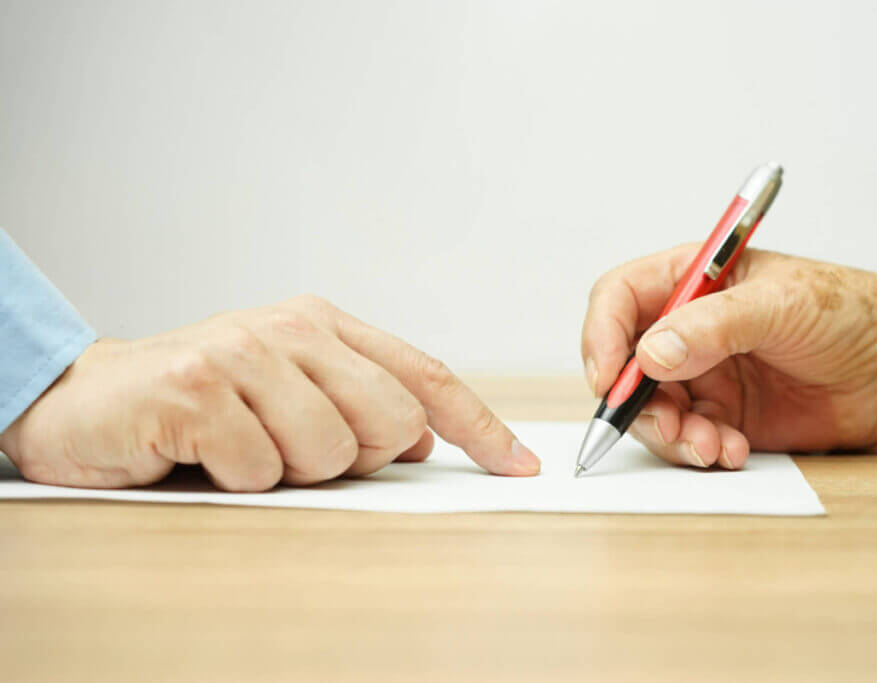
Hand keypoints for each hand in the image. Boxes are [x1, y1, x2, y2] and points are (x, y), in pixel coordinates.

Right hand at [0, 295, 539, 489]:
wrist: (92, 400)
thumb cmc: (205, 402)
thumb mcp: (292, 392)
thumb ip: (359, 404)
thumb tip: (424, 442)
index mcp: (327, 326)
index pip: (427, 378)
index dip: (480, 426)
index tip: (518, 464)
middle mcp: (293, 329)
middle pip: (394, 422)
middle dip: (355, 458)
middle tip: (293, 446)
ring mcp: (244, 352)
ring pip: (331, 452)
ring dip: (288, 470)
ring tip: (243, 446)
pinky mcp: (197, 388)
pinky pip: (263, 470)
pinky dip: (239, 479)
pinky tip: (206, 451)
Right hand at [582, 247, 876, 468]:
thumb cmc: (852, 311)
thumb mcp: (782, 304)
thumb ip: (713, 326)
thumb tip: (650, 354)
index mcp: (692, 280)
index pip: (619, 299)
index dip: (602, 336)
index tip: (609, 377)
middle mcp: (688, 328)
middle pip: (625, 365)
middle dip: (637, 402)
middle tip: (668, 427)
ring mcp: (705, 375)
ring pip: (653, 411)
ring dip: (672, 435)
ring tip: (712, 446)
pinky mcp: (726, 416)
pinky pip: (690, 439)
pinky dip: (702, 451)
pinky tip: (733, 451)